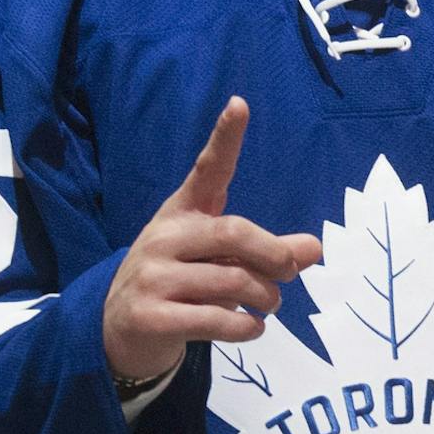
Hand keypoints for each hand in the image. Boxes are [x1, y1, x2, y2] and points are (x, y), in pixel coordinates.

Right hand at [102, 98, 322, 384]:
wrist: (119, 329)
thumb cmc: (179, 282)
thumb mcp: (218, 259)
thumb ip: (266, 252)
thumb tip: (315, 249)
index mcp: (181, 212)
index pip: (207, 170)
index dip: (225, 138)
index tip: (240, 104)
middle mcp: (164, 237)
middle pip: (233, 233)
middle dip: (272, 255)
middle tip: (289, 273)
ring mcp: (152, 277)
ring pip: (231, 282)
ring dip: (263, 298)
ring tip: (267, 305)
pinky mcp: (151, 317)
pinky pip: (215, 320)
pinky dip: (246, 328)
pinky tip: (253, 328)